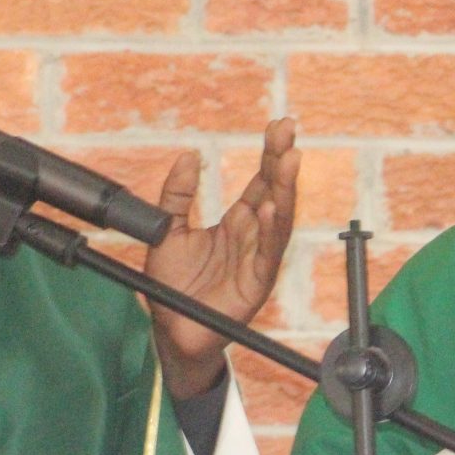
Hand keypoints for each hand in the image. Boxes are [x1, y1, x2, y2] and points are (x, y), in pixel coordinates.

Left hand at [143, 119, 299, 399]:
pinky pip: (266, 255)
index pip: (260, 182)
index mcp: (235, 223)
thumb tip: (188, 156)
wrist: (170, 329)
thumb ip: (176, 194)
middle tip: (287, 130)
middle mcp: (252, 238)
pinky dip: (268, 231)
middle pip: (274, 193)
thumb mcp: (167, 230)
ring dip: (284, 190)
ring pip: (277, 221)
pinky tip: (268, 208)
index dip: (270, 154)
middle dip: (282, 162)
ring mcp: (256, 260)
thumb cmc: (172, 286)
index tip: (279, 125)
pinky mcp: (255, 284)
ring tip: (288, 160)